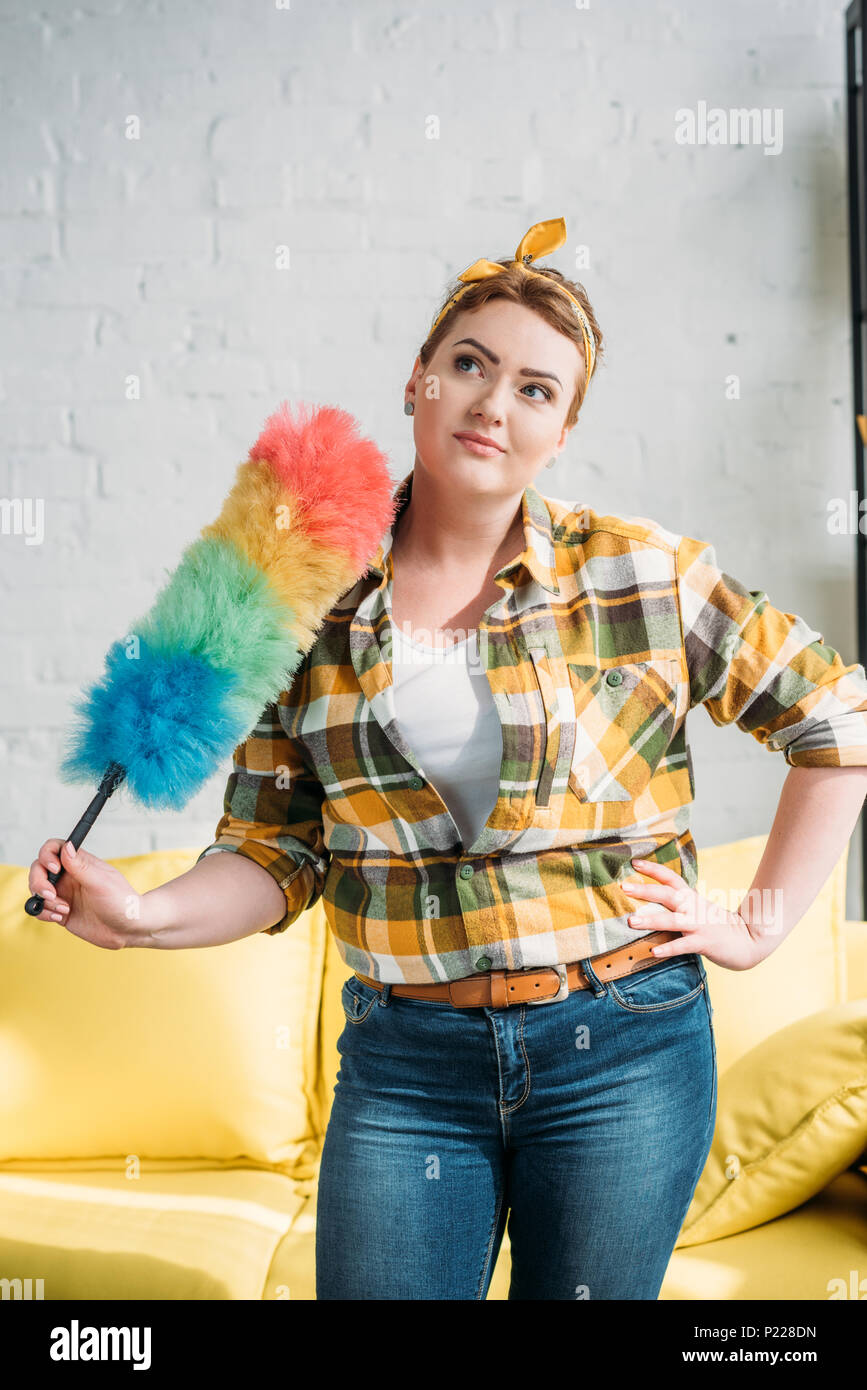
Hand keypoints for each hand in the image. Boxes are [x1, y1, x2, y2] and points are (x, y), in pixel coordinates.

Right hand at [28, 838, 142, 949]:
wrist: (128, 930)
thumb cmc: (121, 902)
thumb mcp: (101, 883)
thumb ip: (81, 867)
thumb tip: (67, 846)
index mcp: (80, 863)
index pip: (54, 849)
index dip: (47, 855)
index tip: (55, 869)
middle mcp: (69, 877)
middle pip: (38, 869)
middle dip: (38, 881)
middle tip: (51, 894)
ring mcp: (64, 894)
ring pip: (37, 890)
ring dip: (44, 900)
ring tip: (64, 909)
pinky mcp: (61, 912)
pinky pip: (41, 910)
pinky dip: (44, 913)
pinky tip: (61, 918)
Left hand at [621, 857, 766, 971]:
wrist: (748, 940)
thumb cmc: (716, 924)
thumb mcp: (697, 907)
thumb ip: (678, 902)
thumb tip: (650, 896)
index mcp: (691, 897)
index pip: (671, 877)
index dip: (653, 869)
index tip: (634, 862)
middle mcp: (693, 908)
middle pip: (668, 894)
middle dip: (645, 890)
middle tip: (624, 887)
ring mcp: (699, 925)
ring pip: (672, 920)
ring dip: (651, 920)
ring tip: (631, 921)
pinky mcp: (704, 943)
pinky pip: (683, 945)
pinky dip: (668, 948)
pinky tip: (654, 951)